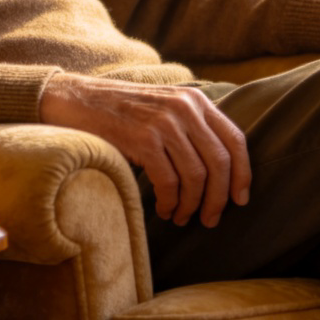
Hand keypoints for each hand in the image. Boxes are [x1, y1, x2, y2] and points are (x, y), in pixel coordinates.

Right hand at [40, 73, 250, 227]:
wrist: (75, 100)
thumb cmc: (120, 111)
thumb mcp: (163, 107)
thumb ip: (191, 126)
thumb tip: (223, 171)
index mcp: (194, 99)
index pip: (235, 140)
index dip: (243, 175)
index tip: (241, 199)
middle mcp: (184, 107)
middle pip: (220, 163)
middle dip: (219, 198)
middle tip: (210, 219)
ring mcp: (163, 121)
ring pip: (196, 177)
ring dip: (192, 205)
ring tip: (181, 217)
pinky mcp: (143, 138)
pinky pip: (170, 183)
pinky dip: (170, 203)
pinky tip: (163, 210)